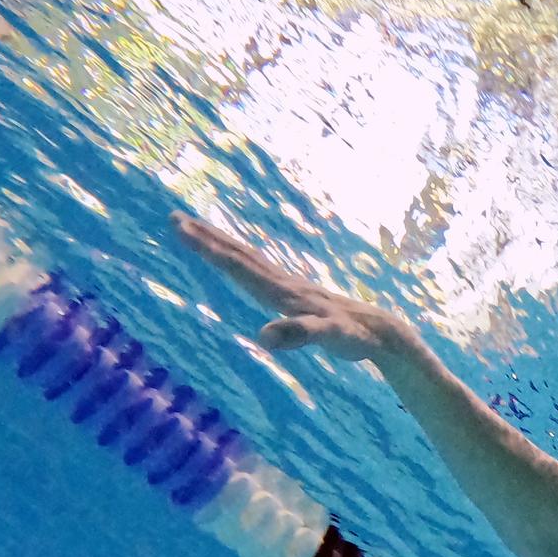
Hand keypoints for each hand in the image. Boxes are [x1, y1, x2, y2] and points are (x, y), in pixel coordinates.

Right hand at [172, 213, 409, 359]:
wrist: (381, 331)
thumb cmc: (354, 337)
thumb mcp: (328, 338)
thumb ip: (299, 334)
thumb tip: (264, 336)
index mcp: (283, 292)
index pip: (239, 266)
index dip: (210, 249)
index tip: (182, 228)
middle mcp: (284, 284)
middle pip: (240, 255)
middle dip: (207, 238)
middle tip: (175, 218)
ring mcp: (291, 288)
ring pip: (249, 260)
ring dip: (221, 245)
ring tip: (197, 230)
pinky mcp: (298, 297)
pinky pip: (261, 273)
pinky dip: (243, 263)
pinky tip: (240, 263)